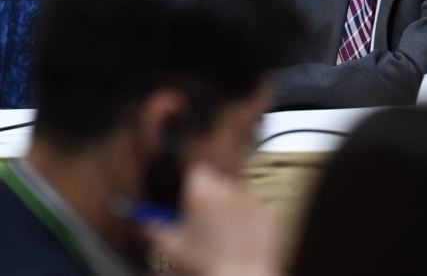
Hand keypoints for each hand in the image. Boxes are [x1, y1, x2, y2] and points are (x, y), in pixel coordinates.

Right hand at [142, 164, 279, 275]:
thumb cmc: (205, 264)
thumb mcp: (169, 247)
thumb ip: (155, 228)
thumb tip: (148, 222)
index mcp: (203, 190)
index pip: (196, 171)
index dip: (190, 184)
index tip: (187, 197)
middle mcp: (230, 189)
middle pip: (218, 183)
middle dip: (211, 197)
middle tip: (202, 221)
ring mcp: (253, 200)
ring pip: (238, 196)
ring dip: (231, 208)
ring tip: (222, 235)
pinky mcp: (270, 214)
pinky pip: (257, 211)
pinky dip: (249, 221)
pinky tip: (240, 240)